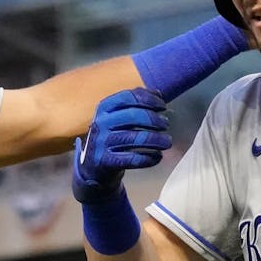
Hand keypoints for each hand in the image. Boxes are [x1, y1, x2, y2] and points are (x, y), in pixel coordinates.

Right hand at [72, 88, 169, 202]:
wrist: (93, 167)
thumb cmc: (112, 137)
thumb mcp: (117, 118)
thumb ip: (135, 105)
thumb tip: (158, 94)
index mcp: (104, 108)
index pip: (128, 97)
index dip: (149, 99)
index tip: (163, 106)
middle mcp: (101, 123)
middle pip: (133, 116)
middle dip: (154, 119)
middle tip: (166, 124)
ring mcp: (102, 143)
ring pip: (135, 138)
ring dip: (157, 139)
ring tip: (167, 142)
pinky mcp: (106, 162)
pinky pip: (133, 159)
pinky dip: (149, 158)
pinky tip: (157, 157)